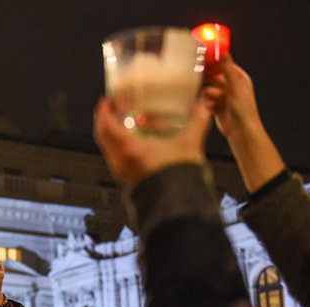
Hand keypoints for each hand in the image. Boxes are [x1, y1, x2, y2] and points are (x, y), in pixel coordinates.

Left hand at [93, 95, 212, 184]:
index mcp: (128, 149)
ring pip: (108, 147)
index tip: (107, 100)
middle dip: (105, 120)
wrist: (178, 204)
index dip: (104, 111)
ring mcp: (122, 171)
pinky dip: (118, 146)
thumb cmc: (179, 178)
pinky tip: (132, 142)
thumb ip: (198, 120)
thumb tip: (207, 102)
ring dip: (111, 133)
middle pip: (102, 136)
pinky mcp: (127, 179)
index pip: (106, 125)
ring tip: (122, 121)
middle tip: (112, 108)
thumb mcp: (189, 143)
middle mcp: (120, 161)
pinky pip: (115, 157)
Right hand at [203, 54, 262, 140]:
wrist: (240, 131)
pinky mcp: (216, 106)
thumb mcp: (234, 86)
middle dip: (208, 78)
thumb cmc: (243, 109)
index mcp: (239, 79)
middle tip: (198, 77)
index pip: (225, 65)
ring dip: (207, 93)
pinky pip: (207, 100)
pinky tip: (208, 107)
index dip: (215, 62)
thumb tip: (224, 53)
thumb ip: (227, 70)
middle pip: (215, 77)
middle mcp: (231, 86)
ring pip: (209, 89)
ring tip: (210, 100)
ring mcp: (223, 96)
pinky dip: (206, 102)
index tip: (204, 58)